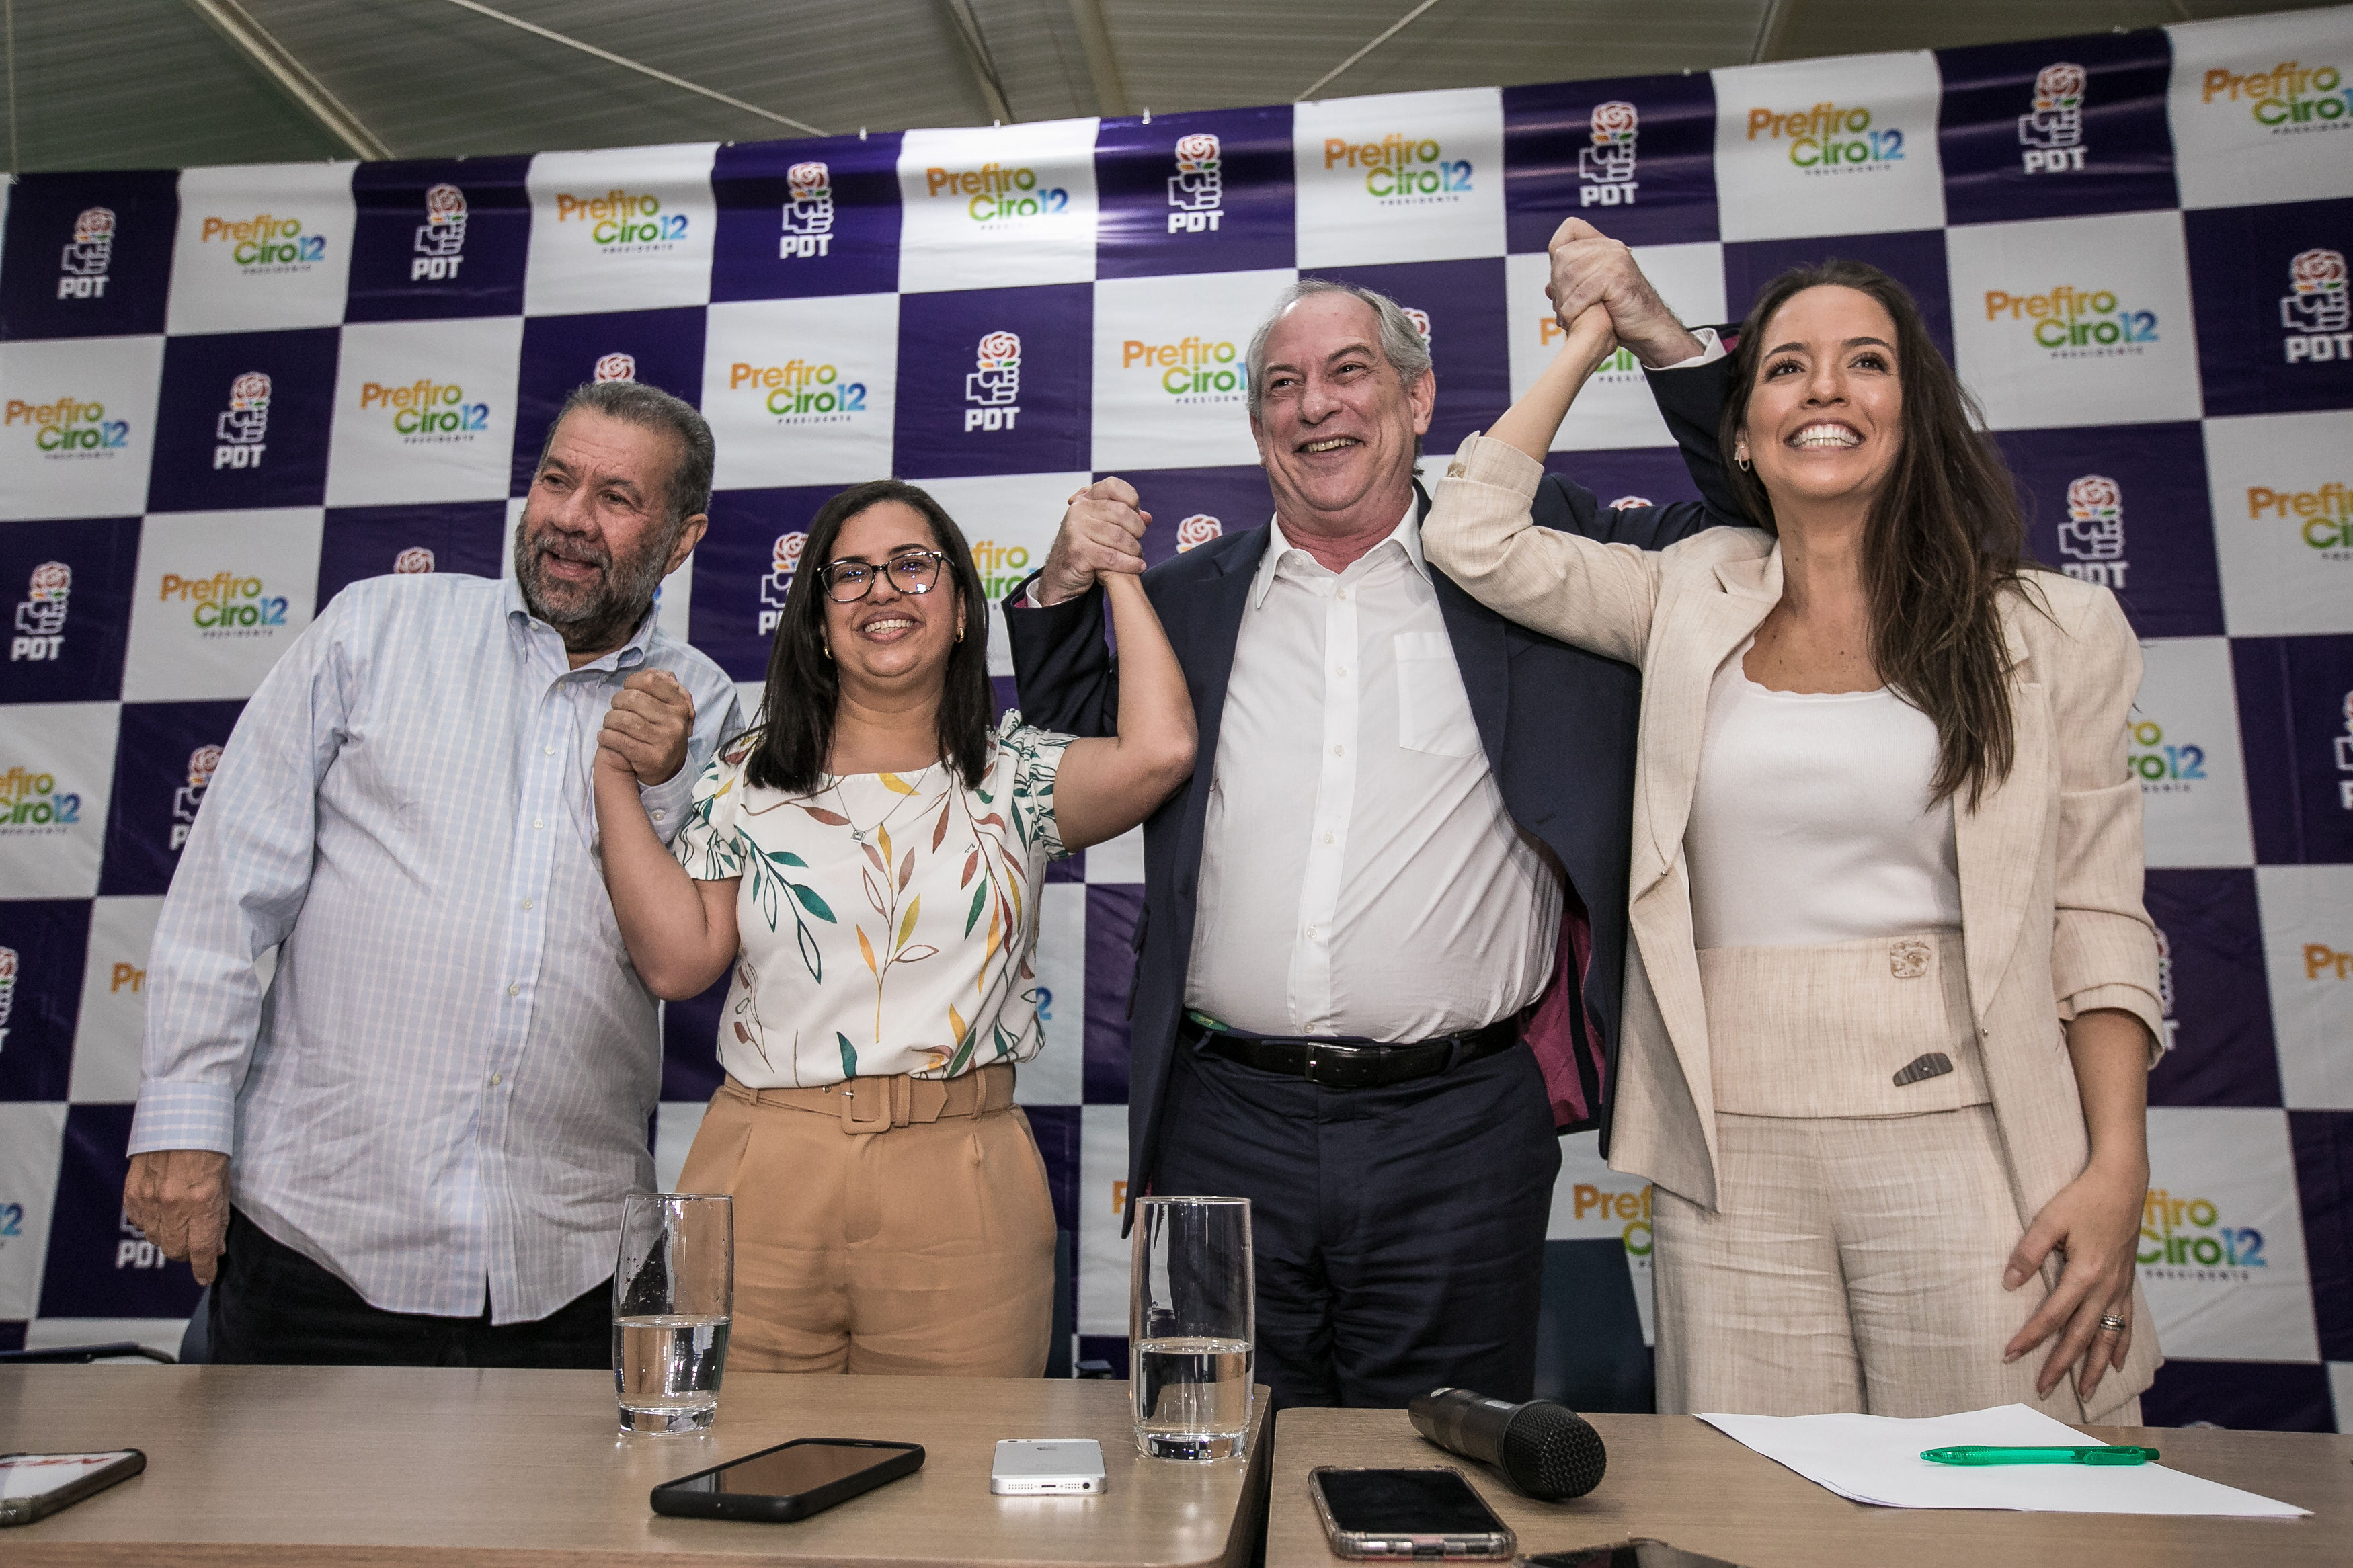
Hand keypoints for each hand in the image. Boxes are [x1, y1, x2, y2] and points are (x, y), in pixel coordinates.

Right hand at [123, 1149, 230, 1286]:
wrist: (179, 1117)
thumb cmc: (209, 1145)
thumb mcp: (224, 1182)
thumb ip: (219, 1218)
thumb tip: (215, 1248)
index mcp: (200, 1202)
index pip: (201, 1249)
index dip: (205, 1268)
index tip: (206, 1276)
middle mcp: (171, 1205)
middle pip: (175, 1250)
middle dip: (188, 1252)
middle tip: (196, 1242)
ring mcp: (147, 1200)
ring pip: (155, 1238)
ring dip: (169, 1236)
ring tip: (180, 1219)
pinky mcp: (131, 1193)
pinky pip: (139, 1222)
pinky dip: (150, 1222)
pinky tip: (162, 1209)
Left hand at [598, 669, 694, 786]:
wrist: (666, 769)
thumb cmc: (659, 731)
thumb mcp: (666, 707)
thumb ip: (660, 686)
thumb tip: (653, 671)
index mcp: (679, 705)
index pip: (650, 680)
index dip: (632, 682)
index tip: (627, 690)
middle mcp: (675, 722)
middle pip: (632, 698)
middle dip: (616, 703)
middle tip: (616, 711)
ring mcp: (665, 741)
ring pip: (623, 720)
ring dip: (608, 721)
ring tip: (608, 725)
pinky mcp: (652, 758)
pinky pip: (619, 740)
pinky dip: (606, 737)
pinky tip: (605, 737)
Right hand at [1035, 477, 1150, 606]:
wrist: (1060, 575)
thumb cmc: (1084, 549)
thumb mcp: (1100, 528)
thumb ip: (1122, 520)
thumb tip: (1147, 518)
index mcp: (1084, 500)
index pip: (1112, 486)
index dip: (1131, 497)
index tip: (1137, 513)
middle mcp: (1078, 511)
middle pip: (1121, 512)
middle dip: (1137, 528)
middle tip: (1139, 540)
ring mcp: (1076, 530)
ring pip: (1119, 536)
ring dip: (1134, 549)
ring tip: (1138, 555)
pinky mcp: (1078, 551)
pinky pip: (1112, 557)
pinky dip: (1129, 564)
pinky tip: (1138, 566)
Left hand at [1545, 217, 1703, 368]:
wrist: (1648, 328)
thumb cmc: (1622, 313)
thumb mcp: (1593, 294)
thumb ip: (1573, 286)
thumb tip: (1548, 288)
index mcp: (1604, 246)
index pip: (1570, 229)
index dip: (1558, 250)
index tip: (1559, 279)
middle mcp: (1610, 247)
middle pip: (1563, 256)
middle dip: (1557, 284)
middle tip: (1559, 307)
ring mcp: (1615, 260)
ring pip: (1569, 275)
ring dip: (1562, 301)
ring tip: (1564, 318)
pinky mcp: (1617, 278)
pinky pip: (1581, 292)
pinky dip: (1571, 310)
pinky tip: (1571, 321)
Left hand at [2002, 1156, 2147, 1402]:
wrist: (2123, 1182)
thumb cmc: (2083, 1197)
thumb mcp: (2049, 1219)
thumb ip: (2028, 1252)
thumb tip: (2009, 1283)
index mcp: (2085, 1273)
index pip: (2052, 1316)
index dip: (2030, 1338)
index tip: (2010, 1356)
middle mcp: (2106, 1287)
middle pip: (2082, 1336)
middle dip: (2061, 1365)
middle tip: (2043, 1389)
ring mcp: (2120, 1287)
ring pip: (2109, 1337)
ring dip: (2097, 1367)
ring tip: (2088, 1393)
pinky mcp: (2128, 1282)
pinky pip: (2127, 1322)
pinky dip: (2122, 1345)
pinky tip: (2119, 1363)